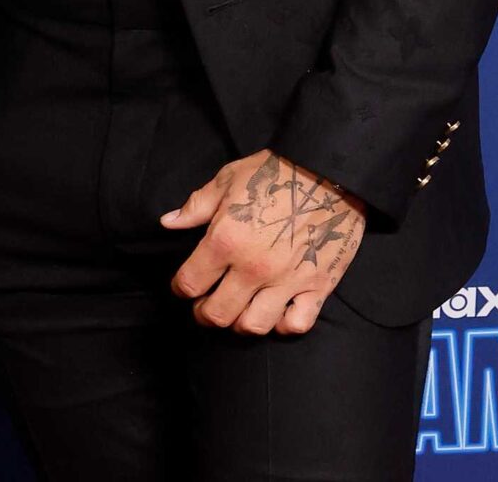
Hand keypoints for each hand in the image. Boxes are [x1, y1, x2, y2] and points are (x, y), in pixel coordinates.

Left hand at [163, 150, 366, 335]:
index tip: (183, 285)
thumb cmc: (275, 172)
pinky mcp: (317, 285)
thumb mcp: (228, 179)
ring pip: (253, 326)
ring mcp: (287, 280)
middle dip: (204, 313)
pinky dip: (283, 324)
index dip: (180, 287)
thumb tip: (168, 223)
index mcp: (226, 240)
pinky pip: (296, 324)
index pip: (190, 283)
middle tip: (205, 304)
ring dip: (240, 323)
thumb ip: (196, 206)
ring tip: (238, 309)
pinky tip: (276, 311)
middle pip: (217, 314)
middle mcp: (253, 268)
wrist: (329, 170)